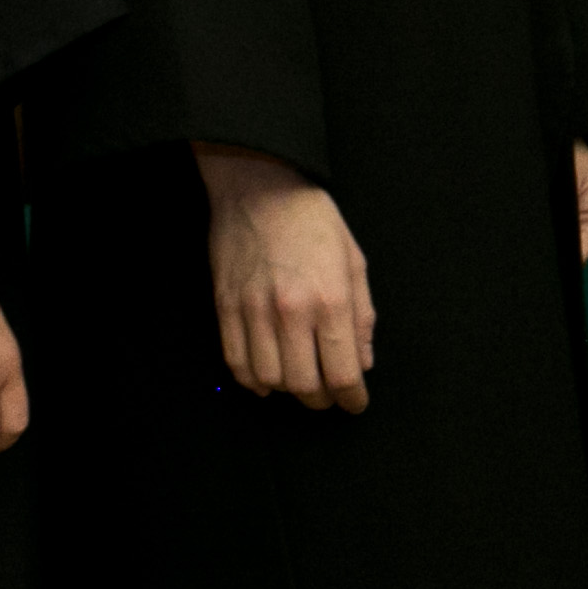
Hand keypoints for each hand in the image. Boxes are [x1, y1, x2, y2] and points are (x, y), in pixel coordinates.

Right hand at [195, 143, 374, 411]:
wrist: (259, 186)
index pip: (343, 374)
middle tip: (328, 393)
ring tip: (297, 379)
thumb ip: (362, 317)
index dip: (352, 399)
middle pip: (304, 385)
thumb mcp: (354, 262)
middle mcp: (291, 311)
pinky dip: (252, 379)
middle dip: (321, 400)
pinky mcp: (225, 305)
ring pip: (268, 379)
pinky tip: (266, 375)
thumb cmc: (311, 219)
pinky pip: (235, 360)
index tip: (354, 402)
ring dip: (286, 389)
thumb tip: (361, 362)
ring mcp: (253, 310)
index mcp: (330, 300)